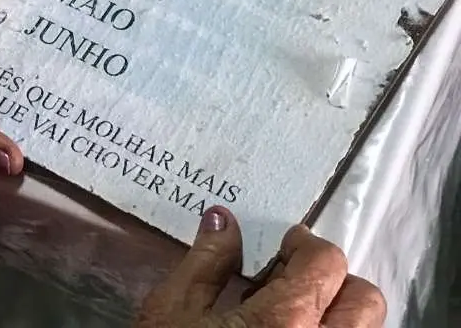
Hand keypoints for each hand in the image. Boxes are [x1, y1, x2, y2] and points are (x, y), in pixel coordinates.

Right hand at [136, 208, 385, 327]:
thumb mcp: (173, 309)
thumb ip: (206, 262)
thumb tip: (223, 221)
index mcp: (285, 320)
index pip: (327, 263)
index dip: (304, 245)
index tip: (281, 246)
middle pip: (365, 299)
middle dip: (332, 281)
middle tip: (289, 280)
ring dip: (333, 315)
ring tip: (285, 317)